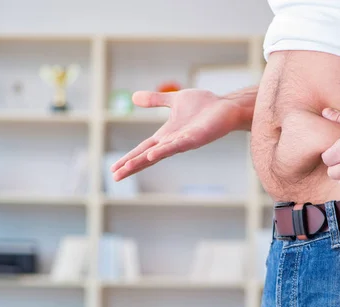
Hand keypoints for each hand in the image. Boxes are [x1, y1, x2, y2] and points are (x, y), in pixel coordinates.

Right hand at [111, 89, 244, 180]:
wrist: (226, 107)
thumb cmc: (204, 105)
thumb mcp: (174, 100)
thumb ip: (155, 100)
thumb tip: (133, 97)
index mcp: (166, 135)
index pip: (143, 149)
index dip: (128, 158)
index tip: (114, 169)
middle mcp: (172, 142)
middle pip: (147, 156)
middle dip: (131, 166)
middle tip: (115, 176)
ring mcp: (183, 142)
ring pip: (159, 154)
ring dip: (142, 161)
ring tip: (127, 169)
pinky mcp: (194, 138)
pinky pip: (177, 146)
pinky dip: (164, 150)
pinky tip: (152, 155)